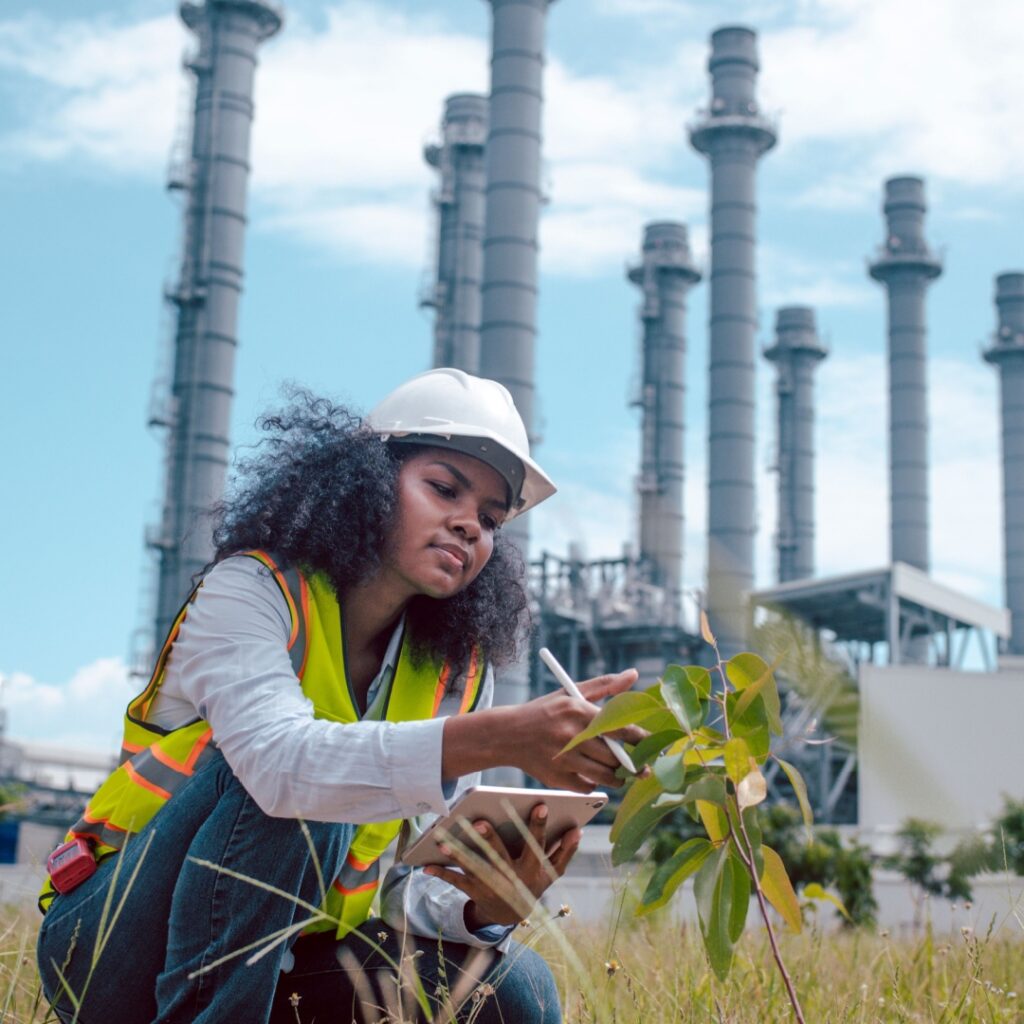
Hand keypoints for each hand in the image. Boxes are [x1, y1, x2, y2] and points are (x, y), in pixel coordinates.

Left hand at [422, 803, 579, 928]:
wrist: (511, 915)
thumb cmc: (533, 882)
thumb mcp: (552, 872)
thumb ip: (565, 851)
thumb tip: (578, 829)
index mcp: (532, 868)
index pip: (537, 844)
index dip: (540, 826)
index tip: (540, 804)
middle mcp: (511, 877)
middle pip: (499, 856)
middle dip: (489, 839)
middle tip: (479, 821)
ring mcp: (491, 885)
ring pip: (472, 867)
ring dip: (457, 854)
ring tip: (443, 840)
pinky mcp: (473, 890)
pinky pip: (455, 881)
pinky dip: (440, 873)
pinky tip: (426, 865)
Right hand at [441, 668, 647, 787]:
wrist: (508, 735)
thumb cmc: (546, 712)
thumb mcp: (571, 693)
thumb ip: (605, 685)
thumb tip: (634, 673)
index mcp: (578, 711)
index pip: (619, 729)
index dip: (641, 739)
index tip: (654, 744)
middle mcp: (571, 735)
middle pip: (615, 757)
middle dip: (631, 762)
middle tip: (641, 764)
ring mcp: (563, 759)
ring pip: (605, 775)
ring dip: (617, 776)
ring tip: (621, 771)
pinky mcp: (557, 778)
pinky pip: (588, 787)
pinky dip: (595, 783)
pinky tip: (593, 774)